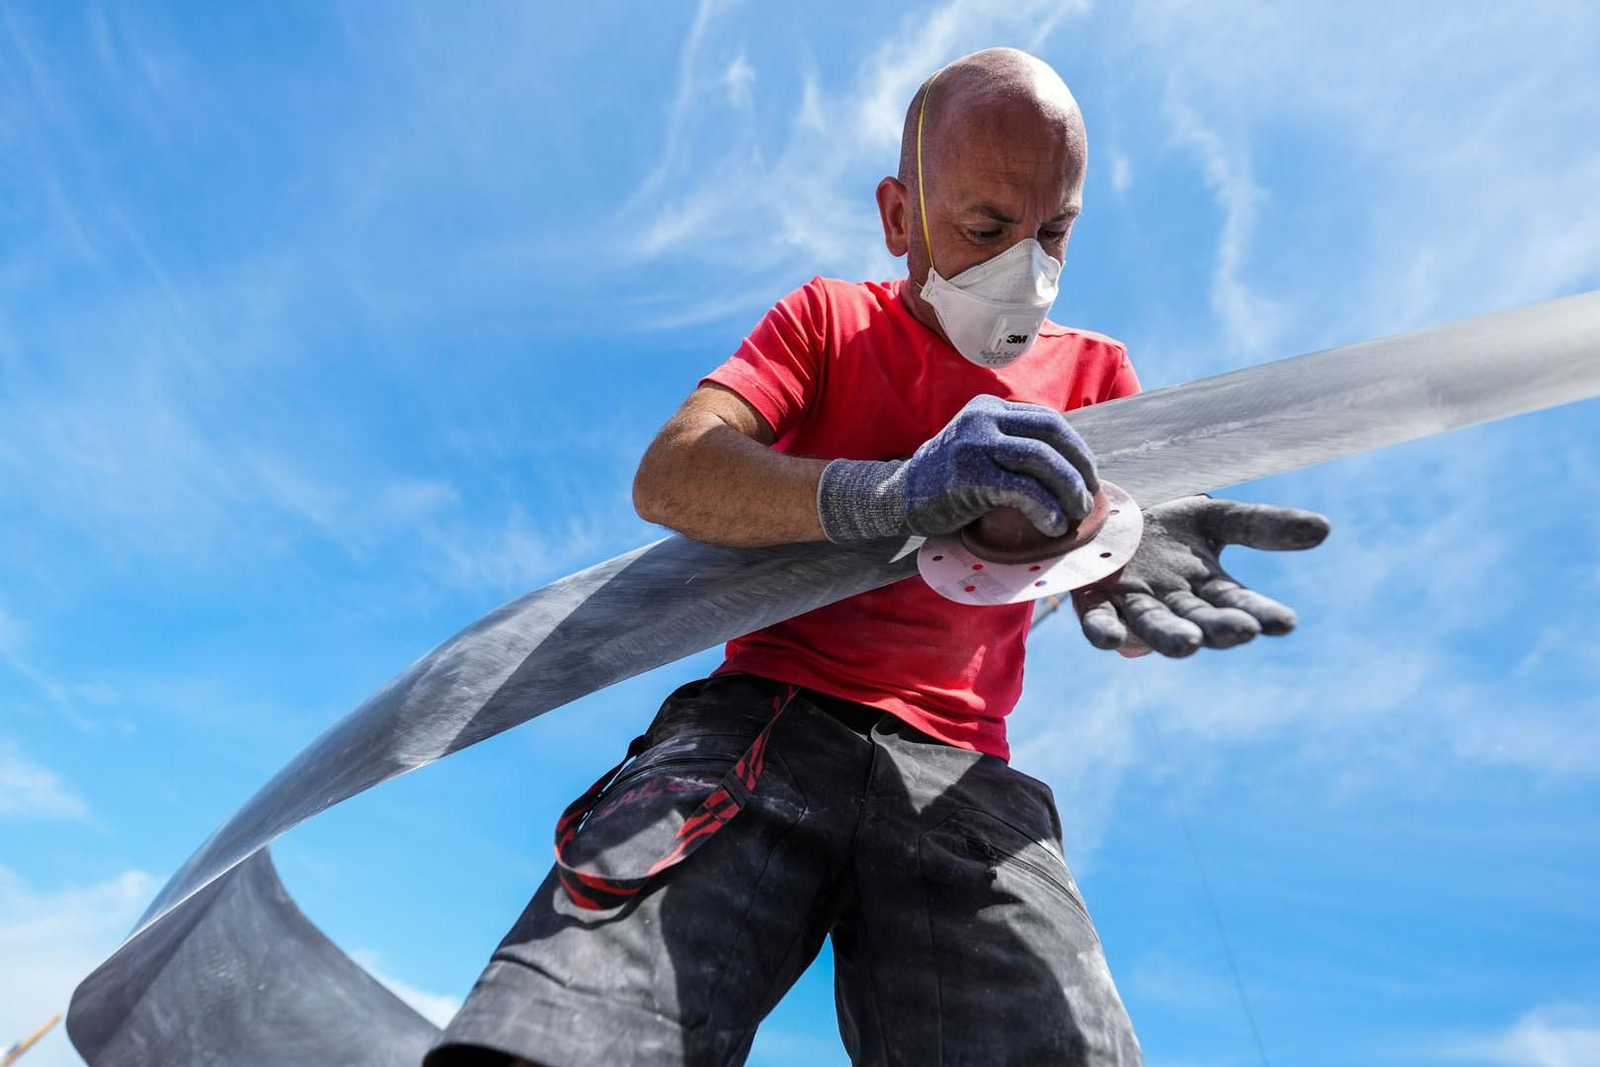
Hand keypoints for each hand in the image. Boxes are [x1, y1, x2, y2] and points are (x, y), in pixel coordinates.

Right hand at [816, 394, 1097, 542]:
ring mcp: (975, 444)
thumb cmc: (946, 482)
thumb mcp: (979, 449)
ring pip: (1041, 460)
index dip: (1076, 449)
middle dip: (1078, 468)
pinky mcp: (970, 475)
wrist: (896, 497)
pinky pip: (1021, 490)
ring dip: (1067, 489)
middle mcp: (983, 418)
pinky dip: (1044, 508)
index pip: (1048, 420)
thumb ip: (1013, 447)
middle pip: (1050, 435)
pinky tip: (1051, 525)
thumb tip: (1070, 469)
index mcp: (989, 408)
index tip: (1087, 475)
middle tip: (1088, 497)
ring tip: (1075, 514)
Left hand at [1073, 496, 1329, 657]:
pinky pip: (1098, 620)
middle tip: (1242, 631)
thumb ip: (1263, 526)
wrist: (1104, 515)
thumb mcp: (1216, 516)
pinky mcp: (1092, 596)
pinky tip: (1111, 641)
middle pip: (1201, 620)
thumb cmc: (1164, 522)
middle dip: (1221, 628)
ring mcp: (1132, 602)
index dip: (1261, 614)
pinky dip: (1105, 632)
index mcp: (1208, 587)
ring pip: (1153, 626)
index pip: (1241, 604)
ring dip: (1172, 637)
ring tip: (1191, 644)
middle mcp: (1173, 602)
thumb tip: (1325, 529)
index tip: (1285, 622)